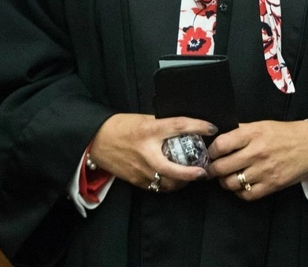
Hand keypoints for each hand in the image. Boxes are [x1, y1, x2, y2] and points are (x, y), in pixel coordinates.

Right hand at [90, 113, 214, 192]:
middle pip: (174, 168)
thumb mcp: (143, 119)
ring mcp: (140, 169)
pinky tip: (176, 181)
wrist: (96, 141)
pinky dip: (169, 185)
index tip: (211, 128)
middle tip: (205, 171)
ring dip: (183, 181)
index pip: (179, 126)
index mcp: (149, 130)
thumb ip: (162, 125)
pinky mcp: (136, 180)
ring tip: (193, 176)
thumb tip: (184, 128)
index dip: (198, 126)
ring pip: (167, 182)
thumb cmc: (120, 126)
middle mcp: (146, 152)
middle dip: (192, 173)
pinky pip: (157, 187)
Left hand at [206, 120, 307, 200]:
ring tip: (226, 178)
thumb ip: (241, 131)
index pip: (221, 145)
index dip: (211, 151)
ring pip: (231, 183)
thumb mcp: (262, 124)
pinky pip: (246, 194)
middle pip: (221, 167)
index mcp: (253, 134)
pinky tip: (240, 186)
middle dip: (212, 170)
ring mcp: (264, 171)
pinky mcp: (271, 185)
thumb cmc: (286, 133)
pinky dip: (239, 192)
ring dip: (224, 182)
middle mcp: (256, 152)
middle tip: (211, 170)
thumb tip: (219, 137)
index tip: (210, 154)